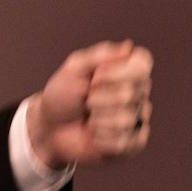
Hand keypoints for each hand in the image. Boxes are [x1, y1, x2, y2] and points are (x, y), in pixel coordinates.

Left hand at [26, 40, 152, 168]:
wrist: (49, 127)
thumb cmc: (62, 95)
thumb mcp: (74, 68)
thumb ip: (99, 55)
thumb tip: (129, 47)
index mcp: (128, 70)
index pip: (143, 64)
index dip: (115, 72)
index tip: (95, 77)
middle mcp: (139, 92)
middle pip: (128, 93)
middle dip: (96, 98)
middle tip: (86, 101)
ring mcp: (138, 118)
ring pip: (125, 119)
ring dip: (96, 120)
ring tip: (89, 118)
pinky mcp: (133, 143)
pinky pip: (125, 142)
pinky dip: (101, 139)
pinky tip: (95, 135)